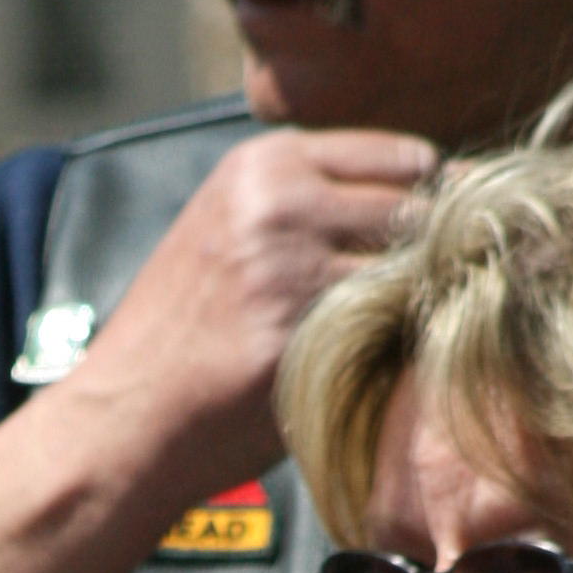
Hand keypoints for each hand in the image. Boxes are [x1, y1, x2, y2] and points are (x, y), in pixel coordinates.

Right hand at [74, 125, 436, 507]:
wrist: (128, 414)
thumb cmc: (190, 331)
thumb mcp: (233, 229)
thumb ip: (310, 202)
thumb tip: (427, 193)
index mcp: (266, 163)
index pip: (403, 158)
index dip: (434, 205)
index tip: (444, 245)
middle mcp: (280, 200)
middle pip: (419, 209)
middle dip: (439, 254)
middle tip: (439, 298)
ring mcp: (291, 265)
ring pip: (414, 270)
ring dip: (425, 302)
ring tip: (404, 335)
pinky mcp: (302, 331)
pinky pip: (394, 328)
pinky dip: (403, 347)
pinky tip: (381, 368)